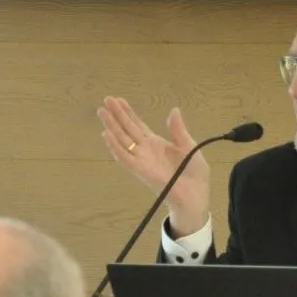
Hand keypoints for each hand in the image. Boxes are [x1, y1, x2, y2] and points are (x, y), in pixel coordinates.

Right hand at [98, 97, 211, 238]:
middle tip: (106, 99)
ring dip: (112, 126)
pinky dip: (115, 146)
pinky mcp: (140, 171)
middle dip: (116, 114)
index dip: (128, 112)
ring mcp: (141, 160)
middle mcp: (145, 150)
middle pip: (127, 129)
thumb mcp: (188, 146)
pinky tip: (106, 134)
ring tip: (102, 111)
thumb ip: (178, 130)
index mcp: (156, 144)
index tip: (118, 100)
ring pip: (122, 140)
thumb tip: (174, 110)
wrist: (195, 197)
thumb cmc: (193, 174)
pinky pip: (125, 158)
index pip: (137, 125)